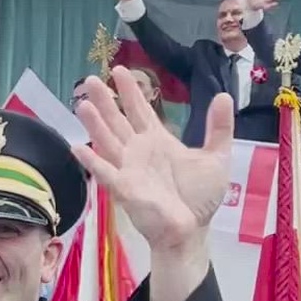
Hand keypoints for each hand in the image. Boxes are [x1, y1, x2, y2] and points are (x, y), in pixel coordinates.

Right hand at [72, 66, 233, 254]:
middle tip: (90, 79)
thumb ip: (219, 127)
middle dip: (105, 100)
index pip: (140, 110)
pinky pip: (104, 172)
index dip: (130, 91)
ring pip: (107, 140)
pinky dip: (91, 161)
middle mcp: (139, 151)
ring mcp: (128, 169)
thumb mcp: (216, 157)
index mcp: (158, 141)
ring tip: (82, 104)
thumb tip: (223, 95)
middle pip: (118, 120)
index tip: (119, 70)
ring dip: (94, 123)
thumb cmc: (199, 197)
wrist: (191, 230)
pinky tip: (77, 147)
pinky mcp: (124, 188)